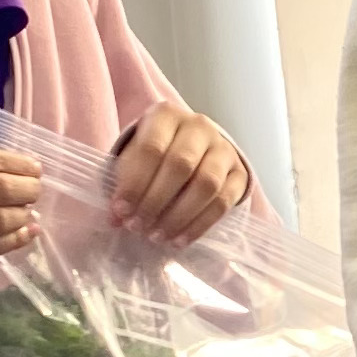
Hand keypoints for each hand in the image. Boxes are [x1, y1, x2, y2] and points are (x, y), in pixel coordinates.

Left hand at [108, 105, 250, 244]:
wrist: (192, 148)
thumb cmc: (155, 154)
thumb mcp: (134, 158)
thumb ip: (124, 184)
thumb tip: (117, 219)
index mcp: (166, 115)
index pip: (152, 149)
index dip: (135, 183)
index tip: (120, 212)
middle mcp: (199, 126)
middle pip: (180, 165)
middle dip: (155, 201)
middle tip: (138, 227)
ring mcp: (223, 148)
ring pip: (206, 184)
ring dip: (179, 216)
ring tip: (158, 236)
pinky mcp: (239, 173)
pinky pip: (223, 201)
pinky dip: (200, 225)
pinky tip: (179, 240)